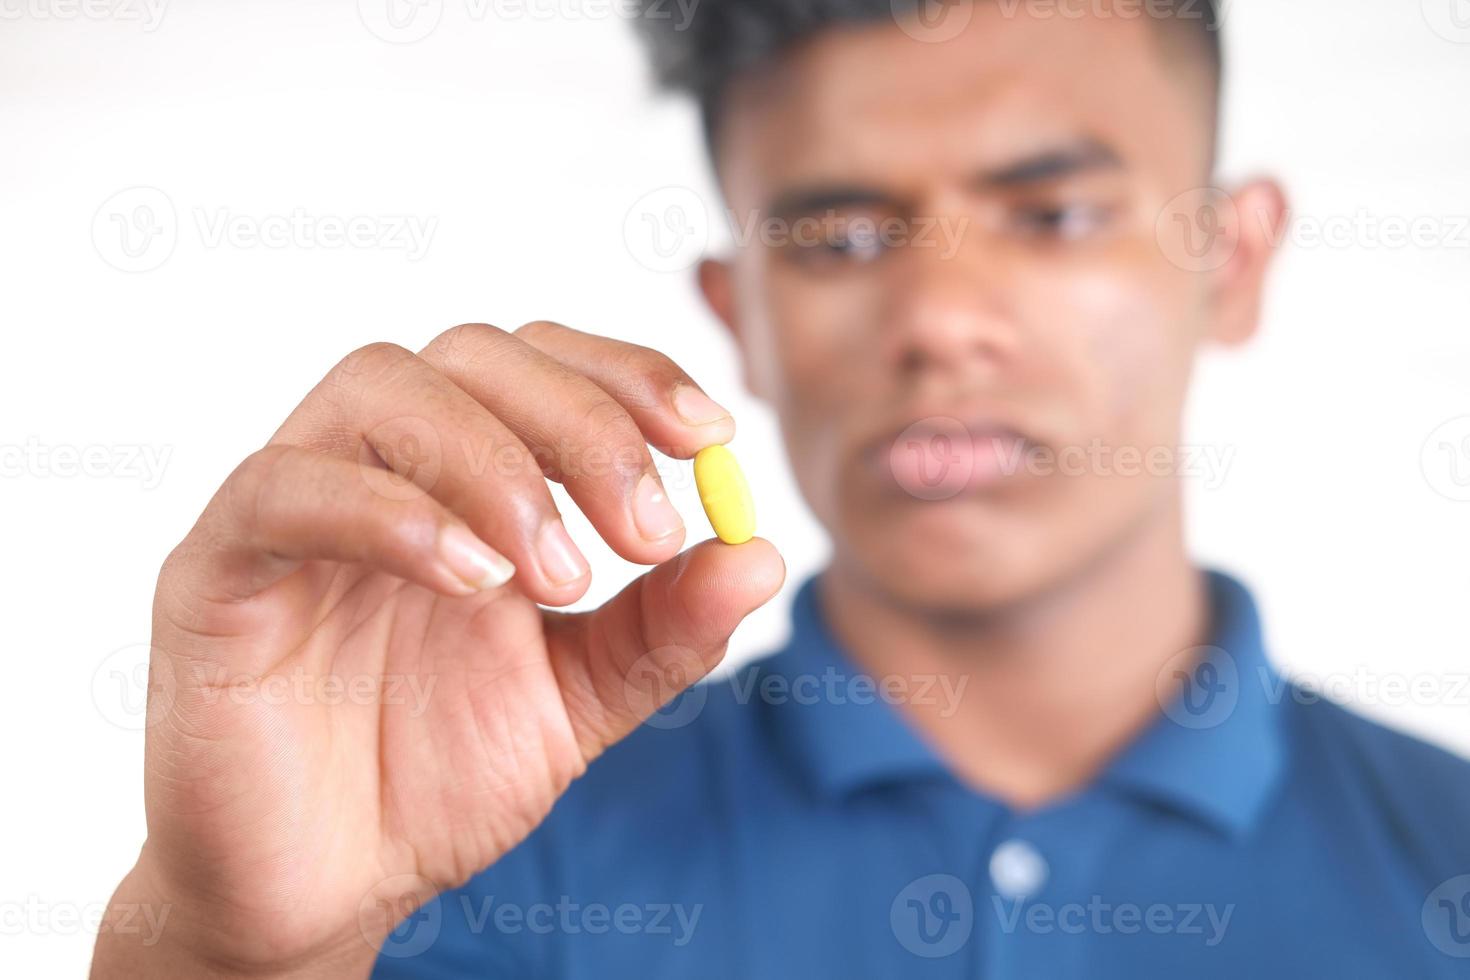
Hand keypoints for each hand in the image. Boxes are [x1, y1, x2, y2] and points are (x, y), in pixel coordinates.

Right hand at [92, 322, 783, 977]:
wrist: (326, 886)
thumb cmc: (438, 777)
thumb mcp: (581, 700)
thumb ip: (663, 628)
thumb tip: (760, 552)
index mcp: (465, 479)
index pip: (542, 363)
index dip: (628, 375)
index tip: (708, 436)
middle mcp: (378, 465)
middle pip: (472, 354)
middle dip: (582, 426)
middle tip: (647, 534)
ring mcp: (291, 504)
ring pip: (381, 390)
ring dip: (494, 464)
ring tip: (560, 574)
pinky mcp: (215, 565)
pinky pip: (285, 488)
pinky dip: (390, 514)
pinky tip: (469, 579)